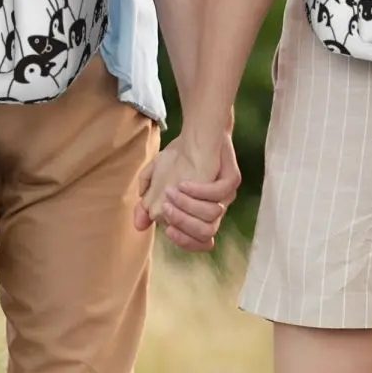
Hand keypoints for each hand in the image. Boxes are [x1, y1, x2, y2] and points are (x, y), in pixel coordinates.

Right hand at [134, 132, 239, 252]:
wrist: (198, 131)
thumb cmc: (179, 157)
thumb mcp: (157, 178)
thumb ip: (147, 202)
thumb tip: (139, 225)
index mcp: (201, 214)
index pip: (199, 241)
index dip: (184, 241)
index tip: (166, 230)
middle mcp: (215, 208)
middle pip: (206, 233)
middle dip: (183, 224)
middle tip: (165, 208)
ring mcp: (226, 195)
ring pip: (212, 216)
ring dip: (188, 206)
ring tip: (171, 192)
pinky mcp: (232, 179)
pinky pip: (219, 193)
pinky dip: (199, 191)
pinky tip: (183, 183)